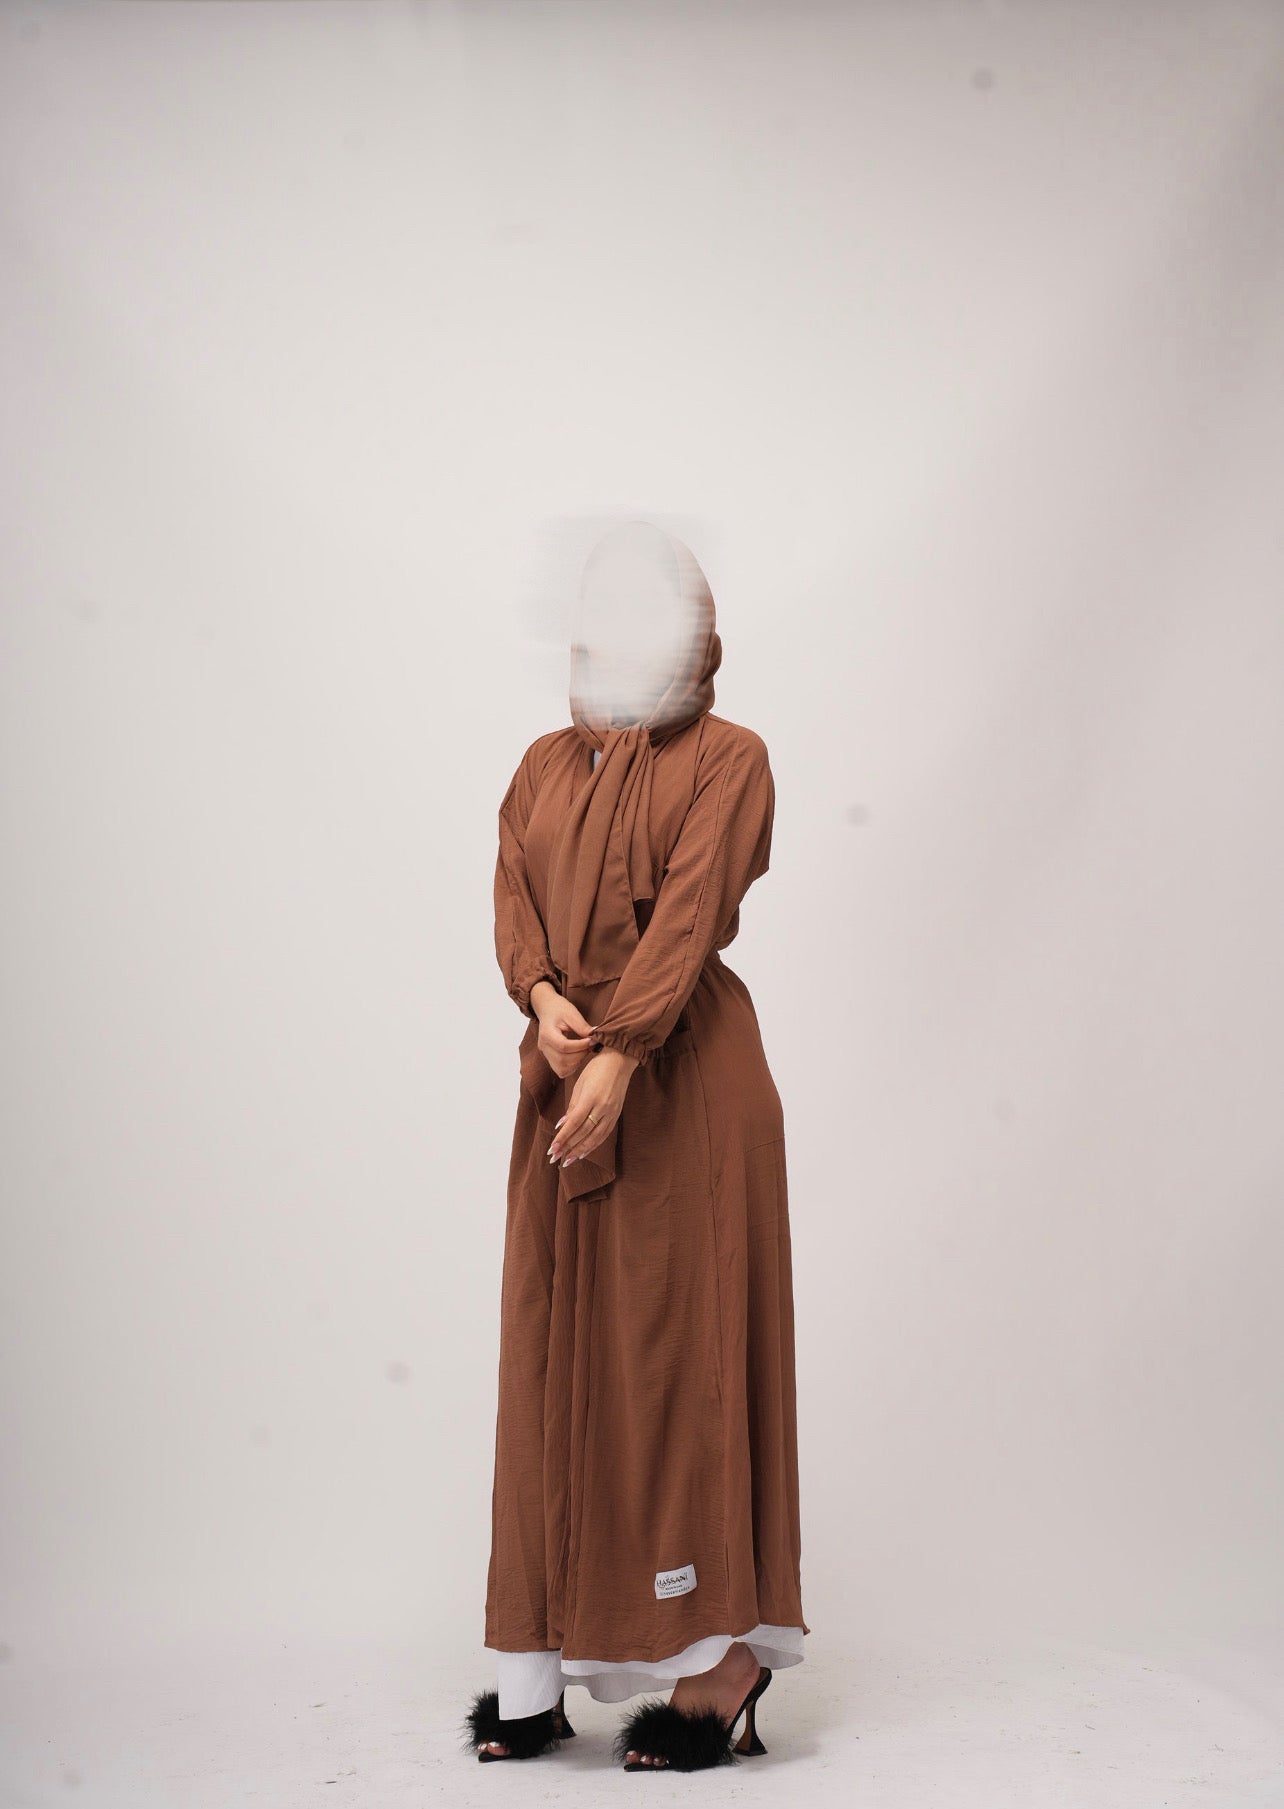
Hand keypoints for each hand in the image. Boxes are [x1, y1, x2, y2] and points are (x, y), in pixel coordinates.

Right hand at [530, 980, 597, 1079]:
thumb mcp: (572, 1013)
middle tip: (591, 1045)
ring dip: (577, 1062)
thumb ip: (583, 1027)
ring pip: (562, 1069)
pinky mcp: (550, 1058)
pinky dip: (572, 1066)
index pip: (563, 1046)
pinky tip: (579, 1055)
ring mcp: (545, 1054)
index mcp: (546, 1033)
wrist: (547, 1008)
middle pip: (562, 1060)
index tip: (592, 1040)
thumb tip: (596, 1038)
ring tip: (585, 1049)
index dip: (580, 1046)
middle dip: (581, 1054)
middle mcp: (543, 1046)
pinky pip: (561, 1070)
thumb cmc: (559, 1009)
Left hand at [548, 1048, 638, 1165]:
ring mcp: (611, 1112)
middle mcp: (602, 1108)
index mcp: (591, 1098)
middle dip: (568, 1147)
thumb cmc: (596, 1069)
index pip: (574, 1123)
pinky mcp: (616, 1115)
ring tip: (568, 1161)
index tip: (552, 1149)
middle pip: (583, 1133)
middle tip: (556, 1158)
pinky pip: (604, 1134)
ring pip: (595, 1137)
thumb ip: (572, 1106)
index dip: (563, 1138)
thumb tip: (562, 1126)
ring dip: (580, 1150)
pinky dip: (593, 1145)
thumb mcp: (580, 1084)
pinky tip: (584, 1152)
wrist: (620, 1061)